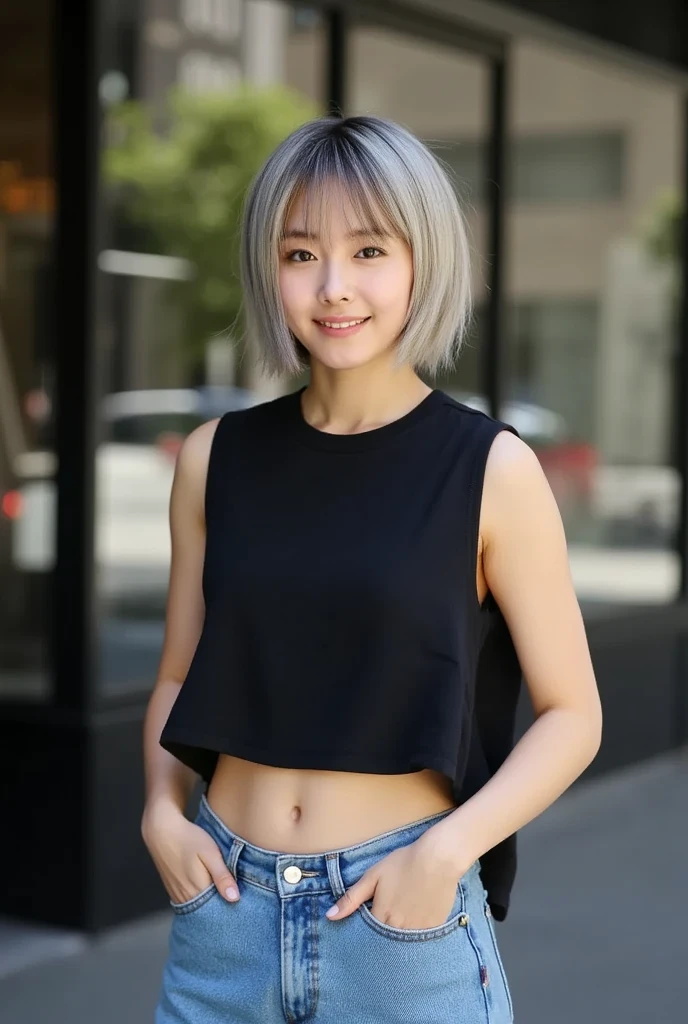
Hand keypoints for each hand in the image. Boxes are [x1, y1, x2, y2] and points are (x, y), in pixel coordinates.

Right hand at [142, 799, 239, 903]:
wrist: (161, 830)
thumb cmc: (188, 839)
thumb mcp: (210, 854)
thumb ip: (222, 876)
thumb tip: (234, 898)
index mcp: (198, 890)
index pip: (218, 910)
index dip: (231, 908)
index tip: (243, 903)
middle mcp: (186, 897)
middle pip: (208, 911)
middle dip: (222, 907)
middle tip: (235, 896)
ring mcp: (177, 894)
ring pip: (198, 906)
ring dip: (210, 902)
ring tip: (223, 891)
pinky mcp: (172, 889)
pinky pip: (189, 901)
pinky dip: (199, 898)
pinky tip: (207, 887)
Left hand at [324, 832, 464, 927]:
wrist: (438, 859)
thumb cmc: (403, 863)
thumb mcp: (373, 876)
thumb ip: (351, 898)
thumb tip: (329, 916)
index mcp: (381, 916)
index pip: (367, 934)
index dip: (366, 927)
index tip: (369, 919)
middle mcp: (399, 929)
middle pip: (385, 941)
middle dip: (381, 935)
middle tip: (387, 916)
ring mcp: (418, 931)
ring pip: (403, 943)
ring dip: (398, 937)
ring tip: (400, 918)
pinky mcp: (434, 928)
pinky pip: (420, 939)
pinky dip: (415, 934)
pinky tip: (415, 918)